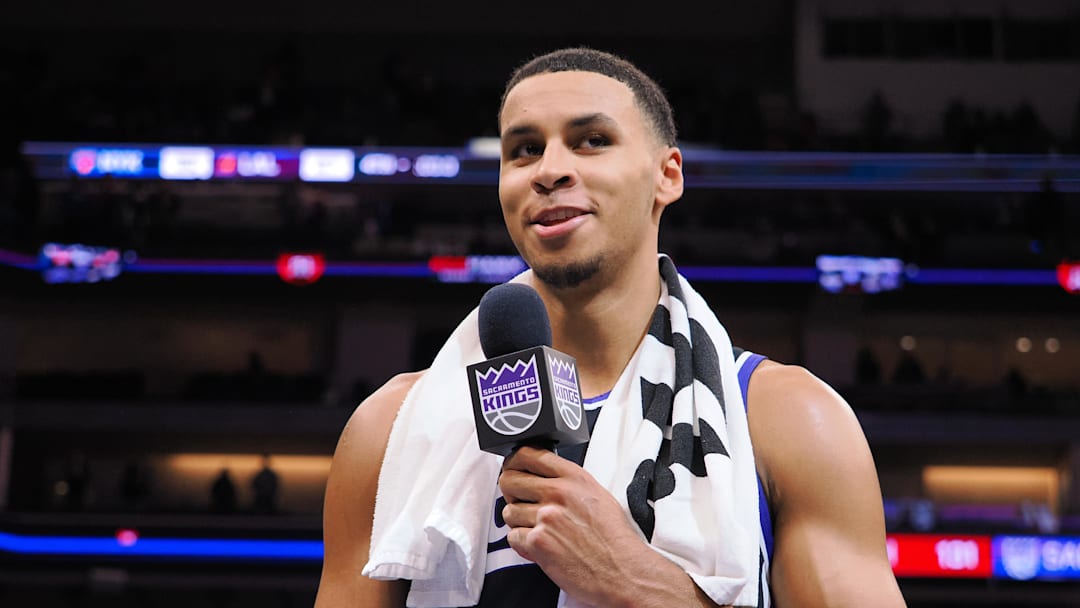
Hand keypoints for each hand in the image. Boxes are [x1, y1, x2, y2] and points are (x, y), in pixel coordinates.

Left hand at [499, 445, 650, 605]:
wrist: (623, 571)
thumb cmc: (614, 539)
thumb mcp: (598, 495)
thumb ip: (569, 483)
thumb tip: (544, 478)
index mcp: (574, 477)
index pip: (528, 454)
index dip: (515, 463)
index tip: (514, 471)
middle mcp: (558, 492)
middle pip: (509, 480)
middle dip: (511, 494)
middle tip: (521, 504)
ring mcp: (546, 516)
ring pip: (508, 511)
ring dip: (518, 523)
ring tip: (538, 531)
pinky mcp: (538, 542)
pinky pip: (512, 537)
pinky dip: (523, 545)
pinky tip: (540, 547)